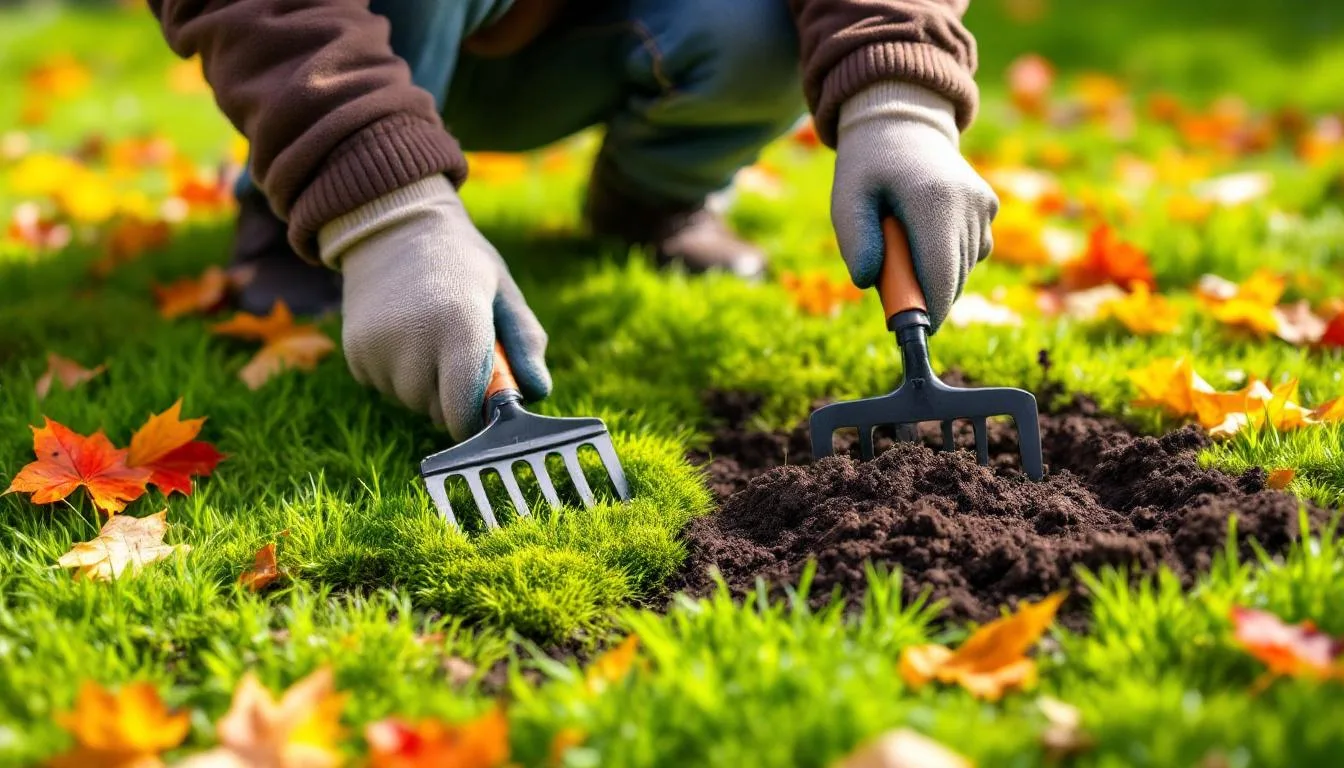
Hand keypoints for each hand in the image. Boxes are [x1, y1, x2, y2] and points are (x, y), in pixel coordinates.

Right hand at [318, 175, 549, 439]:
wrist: (392, 227)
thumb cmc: (461, 262)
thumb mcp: (503, 291)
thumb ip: (525, 342)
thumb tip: (538, 392)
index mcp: (459, 327)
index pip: (463, 413)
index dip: (476, 418)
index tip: (485, 401)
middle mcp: (413, 342)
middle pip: (437, 412)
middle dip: (454, 397)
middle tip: (458, 353)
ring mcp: (377, 349)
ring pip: (410, 401)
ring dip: (425, 386)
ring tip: (430, 338)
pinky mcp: (354, 352)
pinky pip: (383, 387)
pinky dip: (397, 374)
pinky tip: (404, 335)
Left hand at [831, 81, 998, 331]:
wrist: (903, 122)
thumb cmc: (868, 165)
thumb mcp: (847, 198)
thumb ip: (855, 241)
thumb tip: (868, 281)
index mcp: (933, 200)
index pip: (941, 274)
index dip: (929, 309)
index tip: (912, 328)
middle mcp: (967, 202)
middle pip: (953, 277)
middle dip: (926, 293)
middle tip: (893, 283)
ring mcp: (983, 204)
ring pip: (964, 267)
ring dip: (936, 272)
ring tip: (905, 244)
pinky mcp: (989, 206)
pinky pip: (973, 250)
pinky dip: (949, 254)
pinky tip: (926, 231)